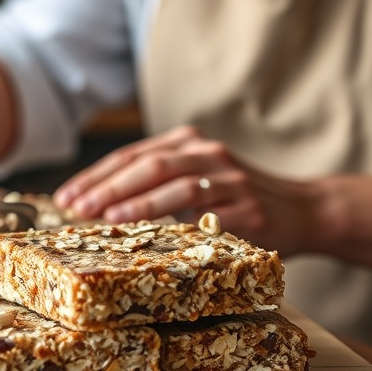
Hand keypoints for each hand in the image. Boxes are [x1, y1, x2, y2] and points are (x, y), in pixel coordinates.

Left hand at [53, 125, 322, 255]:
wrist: (305, 212)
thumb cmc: (240, 203)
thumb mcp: (199, 185)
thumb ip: (161, 187)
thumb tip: (99, 209)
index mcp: (189, 143)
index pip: (133, 155)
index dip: (96, 175)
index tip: (66, 196)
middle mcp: (206, 153)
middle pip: (146, 163)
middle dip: (104, 186)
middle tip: (73, 207)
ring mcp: (228, 177)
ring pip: (171, 180)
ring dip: (132, 199)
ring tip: (100, 216)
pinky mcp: (245, 205)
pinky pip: (200, 208)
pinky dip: (167, 215)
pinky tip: (145, 227)